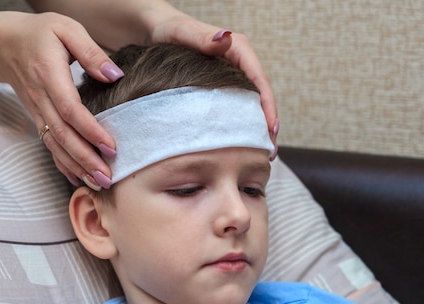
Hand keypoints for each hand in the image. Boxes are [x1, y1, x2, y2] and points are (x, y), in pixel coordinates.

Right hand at [1, 12, 120, 189]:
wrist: (5, 42)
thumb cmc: (42, 32)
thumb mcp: (67, 29)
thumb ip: (91, 52)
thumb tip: (115, 76)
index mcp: (49, 75)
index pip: (70, 110)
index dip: (90, 131)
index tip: (111, 147)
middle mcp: (41, 97)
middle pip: (63, 134)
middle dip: (85, 159)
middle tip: (108, 177)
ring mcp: (37, 110)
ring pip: (55, 144)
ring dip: (76, 166)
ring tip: (99, 183)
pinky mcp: (38, 117)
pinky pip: (49, 144)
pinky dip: (62, 163)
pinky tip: (77, 178)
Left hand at [149, 14, 278, 156]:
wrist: (152, 32)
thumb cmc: (166, 30)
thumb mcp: (181, 32)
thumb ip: (202, 37)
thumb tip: (225, 39)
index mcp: (237, 49)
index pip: (259, 79)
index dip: (268, 105)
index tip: (272, 128)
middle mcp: (239, 63)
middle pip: (261, 96)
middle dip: (268, 123)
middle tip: (269, 151)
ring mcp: (232, 77)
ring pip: (251, 105)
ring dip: (257, 128)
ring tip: (261, 154)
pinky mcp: (223, 88)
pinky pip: (237, 107)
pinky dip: (241, 126)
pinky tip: (240, 145)